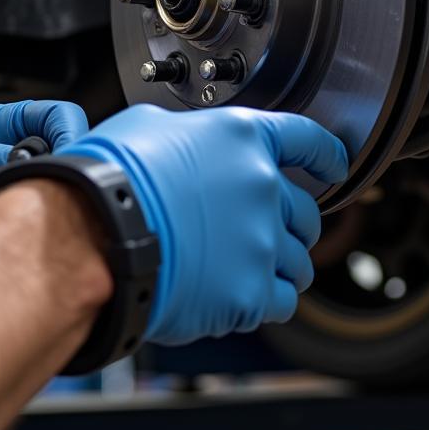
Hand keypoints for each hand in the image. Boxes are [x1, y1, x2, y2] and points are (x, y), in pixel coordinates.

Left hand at [0, 100, 88, 275]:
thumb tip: (29, 162)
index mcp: (1, 127)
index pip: (60, 116)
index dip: (74, 134)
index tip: (74, 160)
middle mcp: (12, 156)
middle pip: (69, 156)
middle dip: (70, 174)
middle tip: (58, 193)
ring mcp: (9, 193)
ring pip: (57, 194)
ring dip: (52, 206)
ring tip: (35, 217)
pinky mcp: (3, 227)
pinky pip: (36, 228)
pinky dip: (37, 235)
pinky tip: (25, 239)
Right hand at [57, 104, 347, 344]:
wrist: (93, 236)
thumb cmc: (110, 179)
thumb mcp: (149, 127)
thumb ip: (191, 137)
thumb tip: (190, 147)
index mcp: (242, 139)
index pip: (306, 140)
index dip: (326, 154)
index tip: (335, 164)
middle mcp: (262, 186)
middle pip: (304, 212)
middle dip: (292, 223)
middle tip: (265, 232)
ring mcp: (261, 241)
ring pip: (299, 261)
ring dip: (281, 265)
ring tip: (249, 268)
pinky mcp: (250, 292)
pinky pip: (280, 302)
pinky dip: (266, 300)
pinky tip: (240, 294)